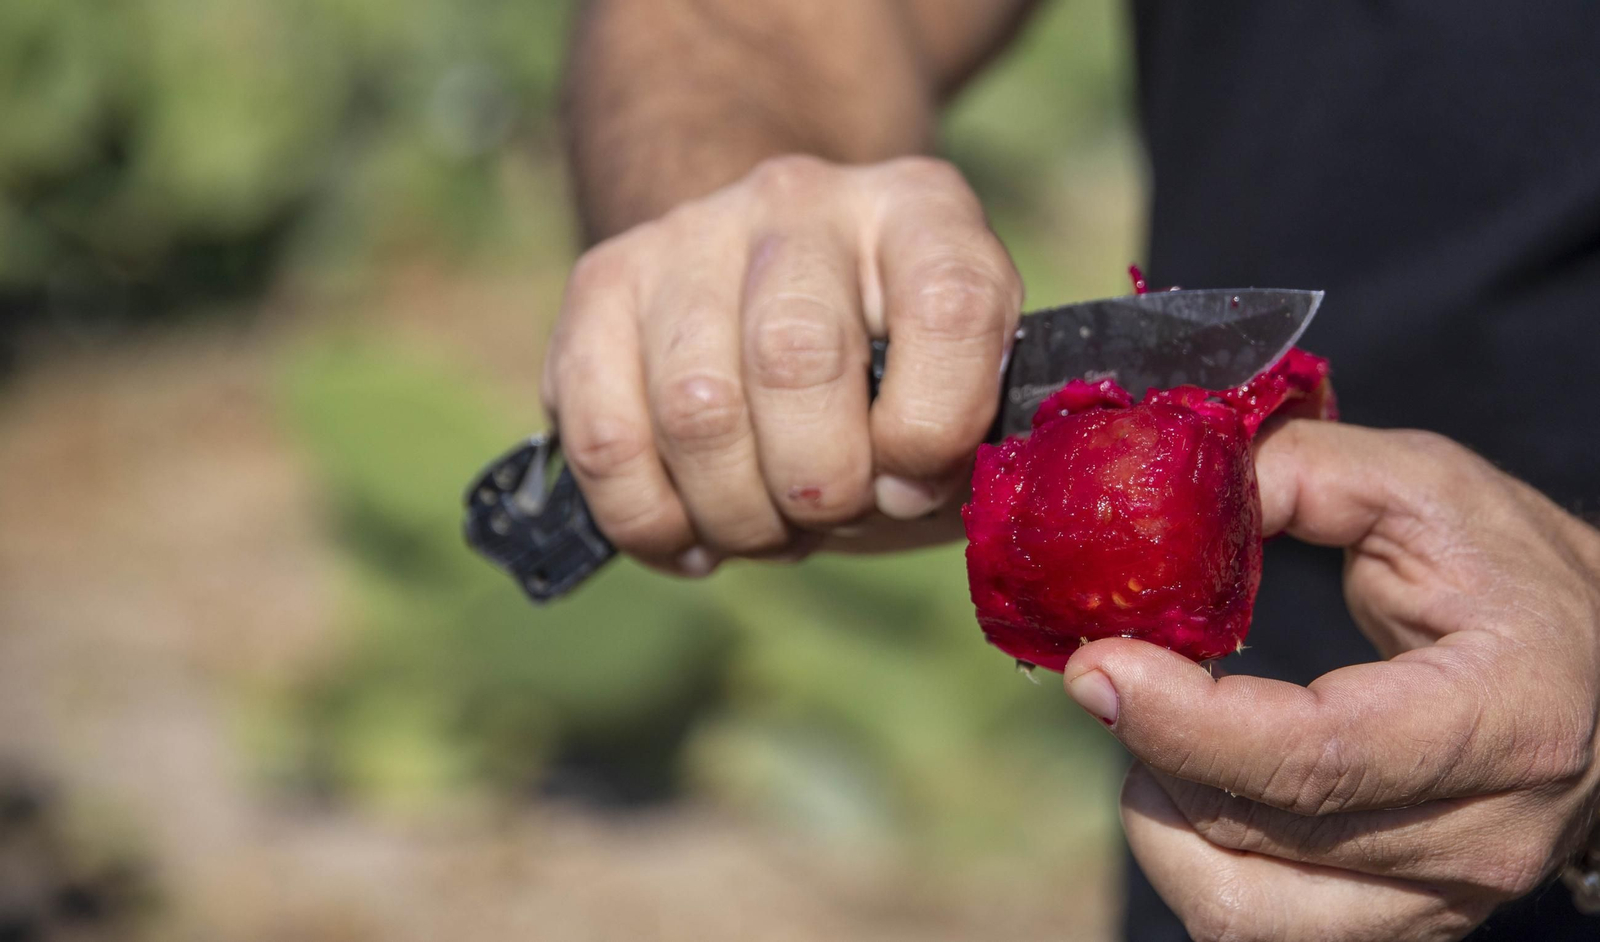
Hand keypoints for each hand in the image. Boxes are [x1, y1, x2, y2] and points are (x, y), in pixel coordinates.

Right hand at [542, 155, 1021, 573]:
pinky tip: (691, 530)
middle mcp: (801, 200)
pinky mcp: (601, 284)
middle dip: (818, 486)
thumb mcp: (963, 402)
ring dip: (734, 513)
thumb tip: (909, 492)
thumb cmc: (887, 383)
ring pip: (693, 410)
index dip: (932, 430)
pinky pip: (604, 438)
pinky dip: (648, 520)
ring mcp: (690, 233)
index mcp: (920, 211)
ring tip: (763, 525)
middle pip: (794, 358)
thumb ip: (967, 449)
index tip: (913, 486)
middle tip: (827, 514)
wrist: (776, 300)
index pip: (946, 306)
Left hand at [1063, 422, 1599, 940]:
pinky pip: (1253, 927)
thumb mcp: (1420, 488)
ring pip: (1240, 908)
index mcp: (1510, 716)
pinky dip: (1189, 858)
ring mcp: (1443, 898)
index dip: (1188, 719)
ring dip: (1161, 818)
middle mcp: (1485, 834)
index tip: (1098, 667)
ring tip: (1158, 727)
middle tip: (1109, 667)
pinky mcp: (1399, 926)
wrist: (1597, 669)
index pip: (1321, 756)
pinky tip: (1190, 780)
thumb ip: (1294, 476)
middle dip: (1152, 745)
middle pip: (1261, 831)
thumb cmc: (1508, 571)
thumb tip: (1161, 502)